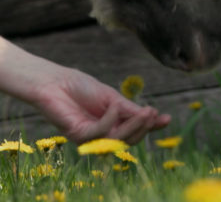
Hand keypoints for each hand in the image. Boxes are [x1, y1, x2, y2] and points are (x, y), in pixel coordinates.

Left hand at [30, 67, 170, 143]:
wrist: (53, 81)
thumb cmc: (80, 87)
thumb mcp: (112, 98)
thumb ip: (130, 109)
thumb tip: (155, 115)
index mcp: (112, 124)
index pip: (135, 130)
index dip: (151, 126)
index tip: (167, 119)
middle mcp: (102, 134)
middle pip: (129, 139)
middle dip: (144, 127)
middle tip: (153, 112)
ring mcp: (90, 137)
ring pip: (118, 139)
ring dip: (133, 125)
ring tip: (145, 110)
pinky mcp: (78, 135)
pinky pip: (101, 132)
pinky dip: (111, 119)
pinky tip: (114, 106)